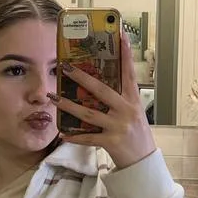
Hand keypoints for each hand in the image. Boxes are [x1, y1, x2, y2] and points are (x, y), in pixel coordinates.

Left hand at [55, 35, 155, 170]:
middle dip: (82, 78)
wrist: (144, 162)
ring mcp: (119, 126)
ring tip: (54, 98)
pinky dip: (75, 136)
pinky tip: (63, 133)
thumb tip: (101, 84)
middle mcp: (126, 111)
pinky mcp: (111, 142)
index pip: (129, 73)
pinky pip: (88, 138)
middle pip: (102, 90)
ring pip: (89, 113)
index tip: (122, 35)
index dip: (126, 55)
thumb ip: (121, 99)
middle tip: (66, 67)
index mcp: (133, 100)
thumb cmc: (137, 134)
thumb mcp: (135, 113)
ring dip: (69, 105)